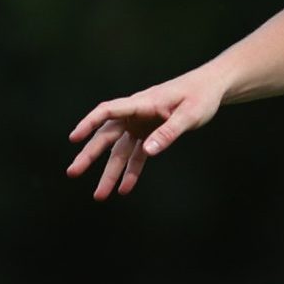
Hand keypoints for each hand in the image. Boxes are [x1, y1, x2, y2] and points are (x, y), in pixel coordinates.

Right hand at [65, 74, 228, 199]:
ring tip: (99, 195)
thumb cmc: (201, 95)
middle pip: (107, 135)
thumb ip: (169, 132)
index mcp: (143, 103)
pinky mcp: (149, 134)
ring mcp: (141, 125)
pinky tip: (124, 188)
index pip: (109, 110)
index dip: (89, 123)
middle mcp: (136, 114)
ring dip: (110, 172)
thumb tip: (148, 152)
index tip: (74, 138)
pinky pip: (137, 155)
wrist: (211, 88)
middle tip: (72, 173)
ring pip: (119, 150)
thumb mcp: (190, 114)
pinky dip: (132, 171)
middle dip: (89, 155)